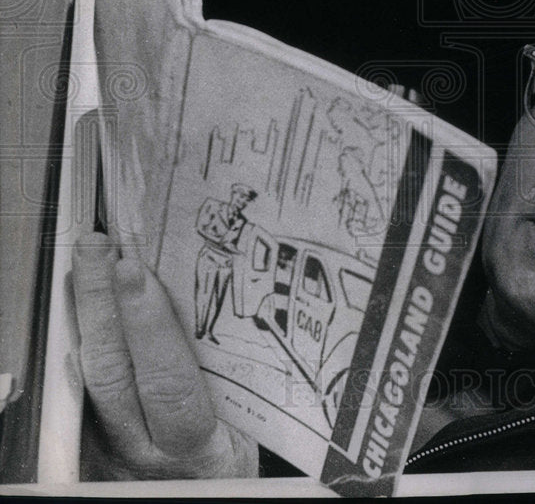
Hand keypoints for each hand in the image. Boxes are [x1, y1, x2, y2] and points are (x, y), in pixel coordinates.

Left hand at [72, 233, 257, 479]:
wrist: (204, 496)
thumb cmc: (238, 469)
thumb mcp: (256, 428)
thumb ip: (242, 380)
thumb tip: (232, 306)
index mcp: (196, 446)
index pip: (165, 381)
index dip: (147, 324)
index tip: (135, 269)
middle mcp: (146, 450)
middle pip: (112, 372)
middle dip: (101, 301)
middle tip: (99, 247)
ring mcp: (116, 448)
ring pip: (93, 378)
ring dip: (89, 312)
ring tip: (92, 260)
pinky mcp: (99, 442)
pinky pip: (87, 388)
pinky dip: (89, 339)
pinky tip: (87, 306)